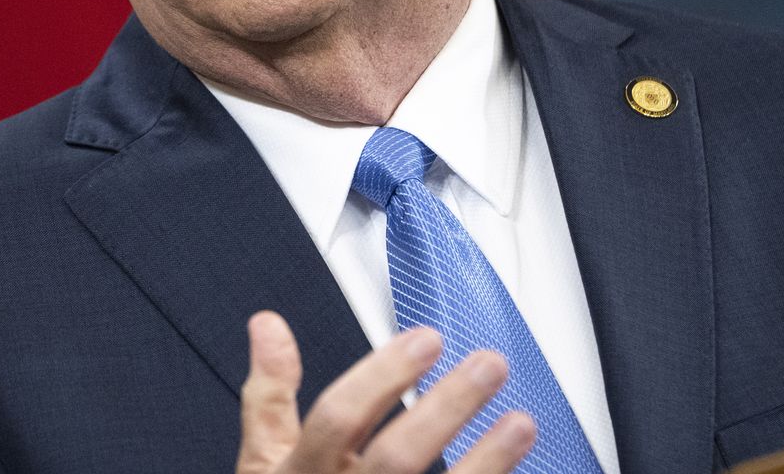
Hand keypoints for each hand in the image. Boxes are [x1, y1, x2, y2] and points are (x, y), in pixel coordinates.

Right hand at [236, 311, 534, 473]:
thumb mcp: (262, 458)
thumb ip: (268, 393)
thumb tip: (269, 325)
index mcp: (302, 473)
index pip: (339, 417)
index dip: (383, 376)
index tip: (427, 339)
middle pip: (397, 457)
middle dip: (447, 407)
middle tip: (488, 365)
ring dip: (487, 461)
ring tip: (521, 422)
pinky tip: (517, 473)